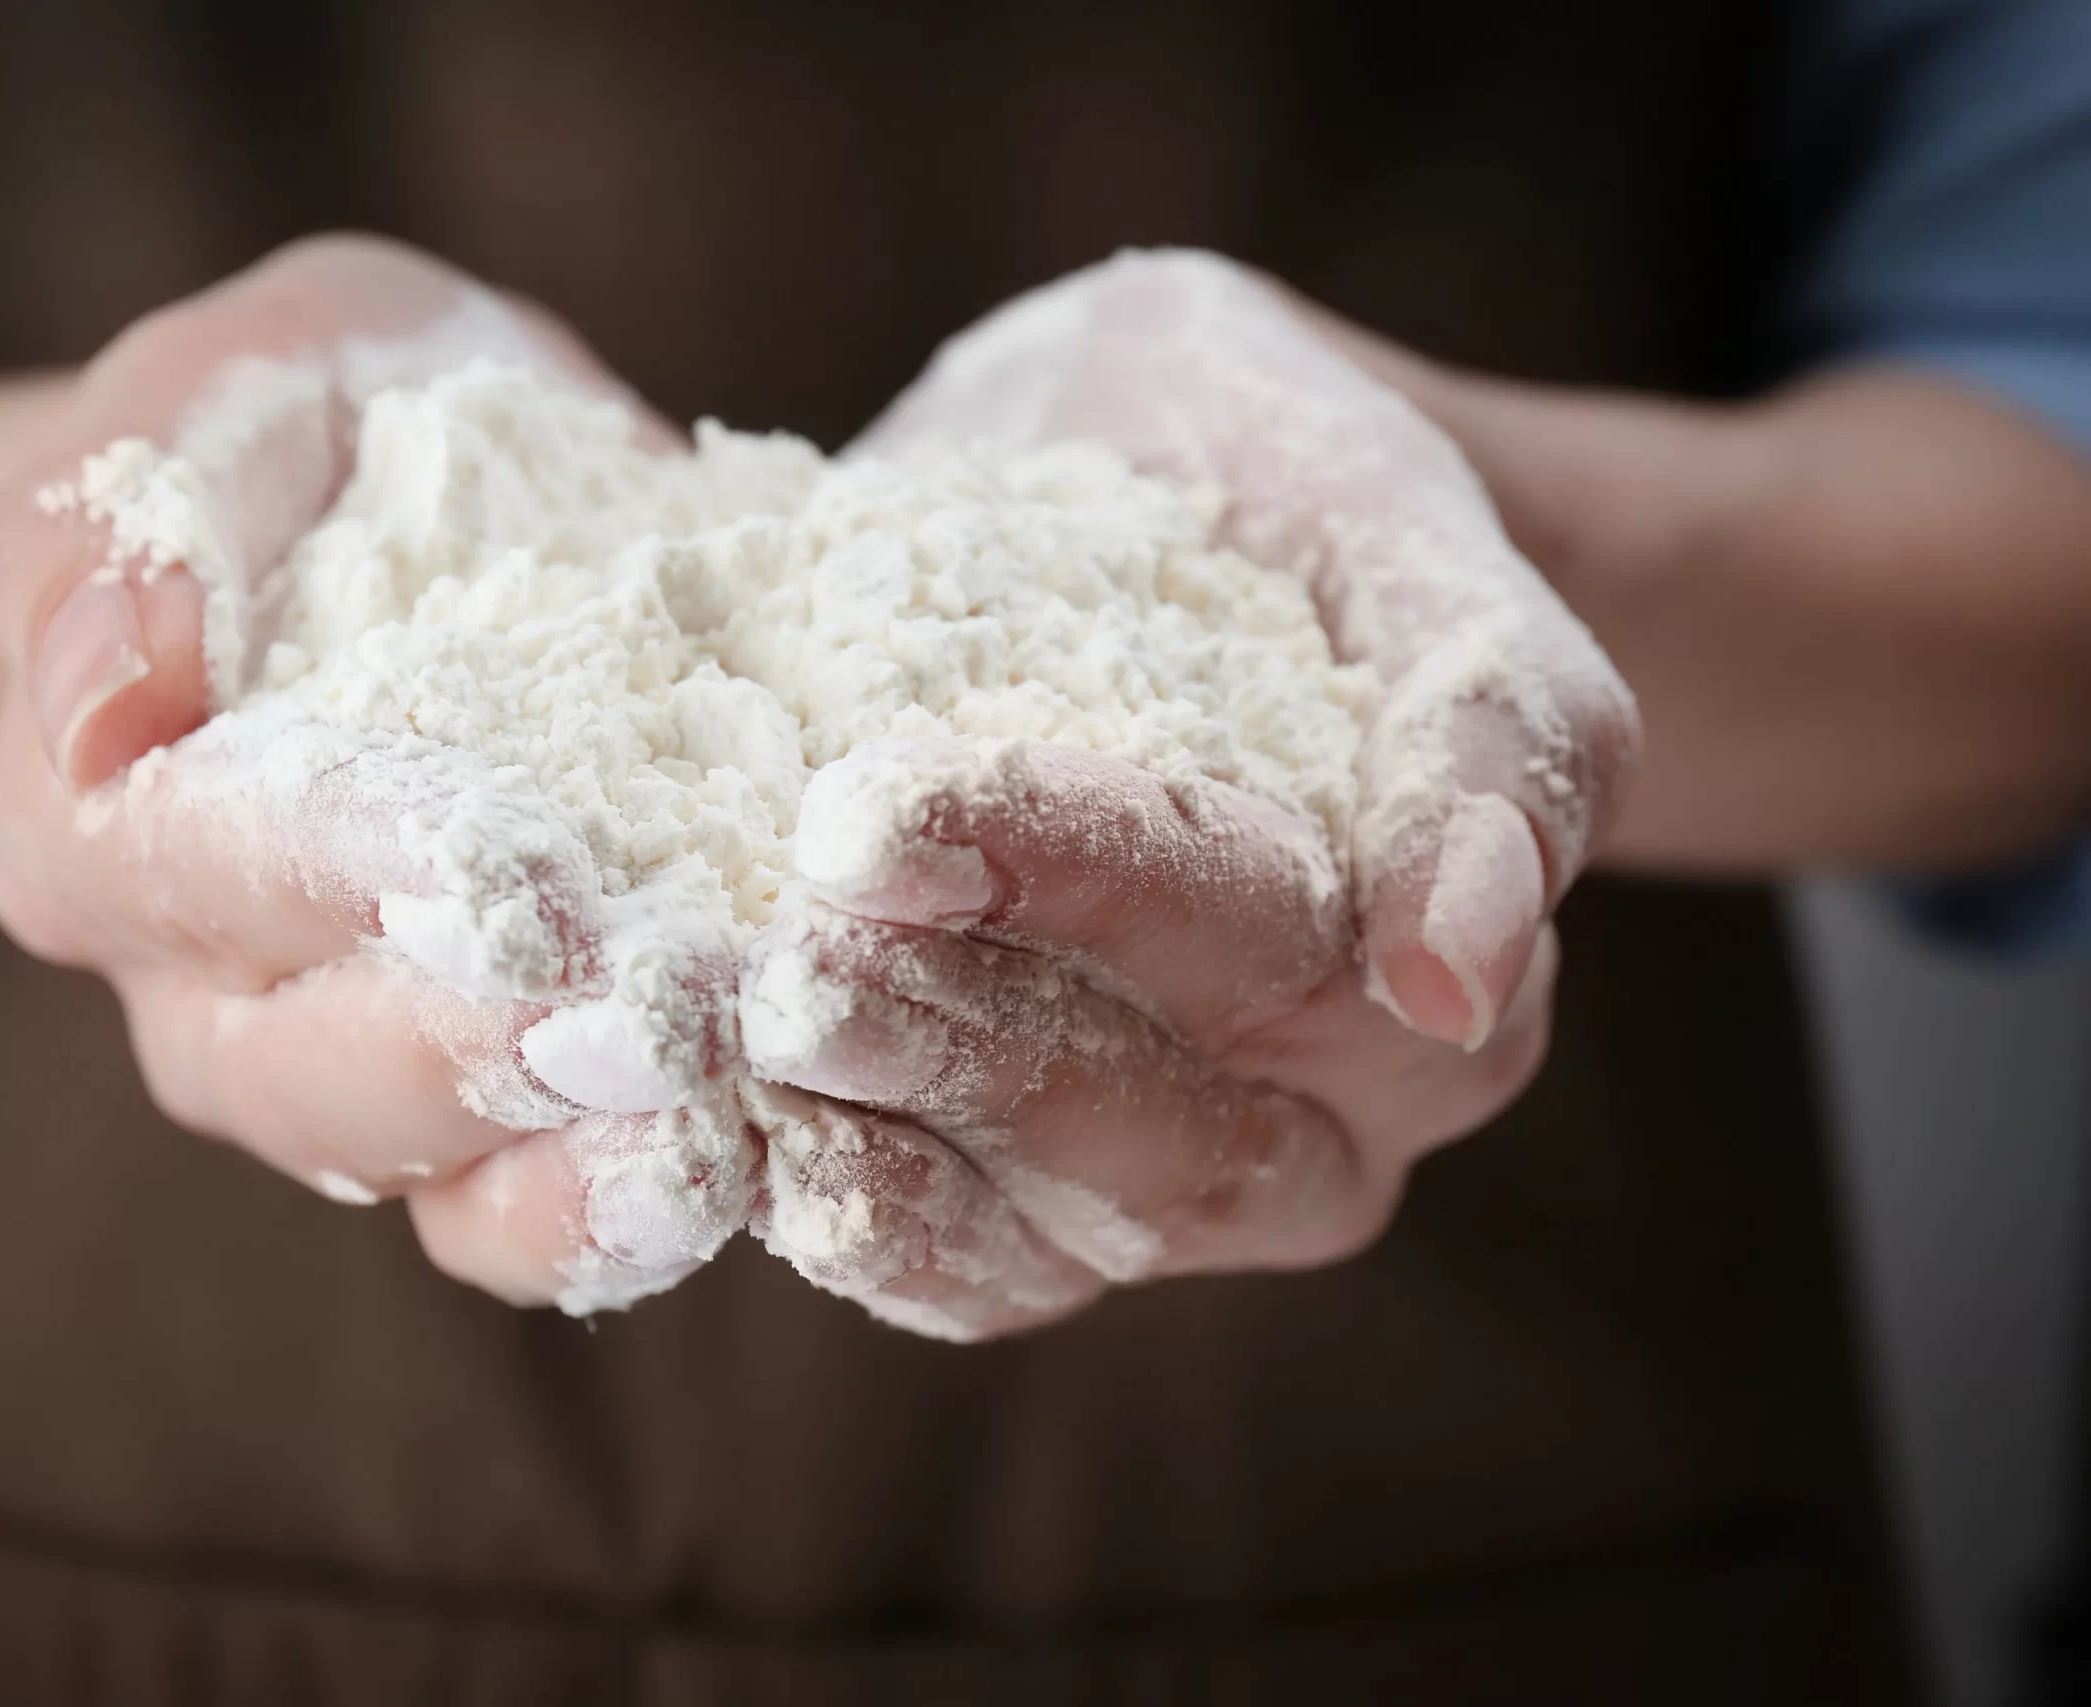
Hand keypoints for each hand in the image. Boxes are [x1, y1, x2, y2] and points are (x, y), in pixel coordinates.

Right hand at [0, 237, 755, 1313]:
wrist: (422, 500)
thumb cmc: (309, 431)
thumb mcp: (222, 393)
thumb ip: (125, 521)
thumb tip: (104, 707)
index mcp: (87, 824)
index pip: (196, 871)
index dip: (352, 869)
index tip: (513, 854)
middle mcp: (194, 990)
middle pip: (310, 1069)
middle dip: (487, 1043)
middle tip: (655, 1006)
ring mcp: (332, 1078)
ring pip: (422, 1173)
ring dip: (573, 1155)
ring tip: (718, 1117)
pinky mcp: (472, 1118)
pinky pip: (517, 1215)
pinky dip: (620, 1209)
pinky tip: (739, 1163)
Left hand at [690, 250, 1627, 1338]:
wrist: (1189, 503)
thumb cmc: (1301, 497)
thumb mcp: (1407, 539)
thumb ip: (1491, 730)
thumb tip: (1456, 977)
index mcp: (1462, 962)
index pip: (1268, 939)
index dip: (1076, 882)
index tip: (879, 816)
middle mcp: (1351, 1110)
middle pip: (1171, 1128)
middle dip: (970, 1044)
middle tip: (790, 961)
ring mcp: (1211, 1182)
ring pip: (1073, 1228)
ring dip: (901, 1143)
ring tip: (753, 1045)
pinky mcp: (1070, 1213)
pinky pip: (988, 1274)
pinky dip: (873, 1223)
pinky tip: (759, 1147)